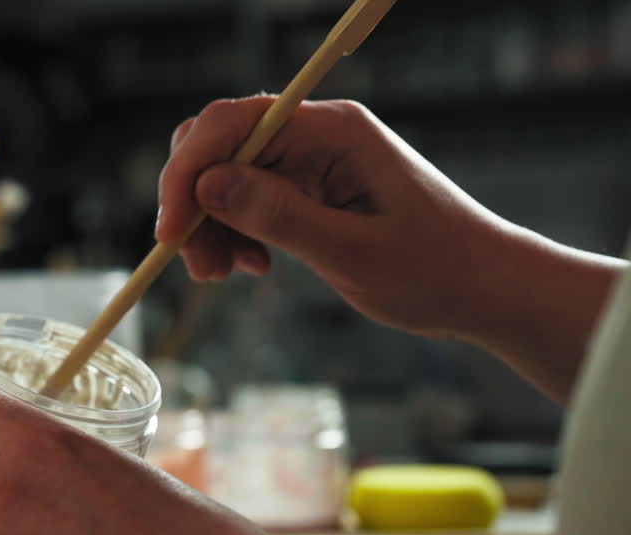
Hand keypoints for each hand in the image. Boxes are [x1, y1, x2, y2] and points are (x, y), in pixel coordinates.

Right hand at [157, 95, 526, 339]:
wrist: (484, 289)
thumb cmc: (435, 270)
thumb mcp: (352, 252)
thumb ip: (278, 216)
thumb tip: (208, 186)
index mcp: (332, 132)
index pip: (230, 125)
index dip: (187, 173)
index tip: (170, 233)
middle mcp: (316, 135)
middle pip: (218, 146)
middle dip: (193, 202)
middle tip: (200, 266)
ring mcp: (311, 160)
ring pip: (225, 176)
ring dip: (210, 225)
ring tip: (225, 275)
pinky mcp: (310, 188)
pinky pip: (248, 198)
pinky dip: (233, 232)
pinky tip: (252, 266)